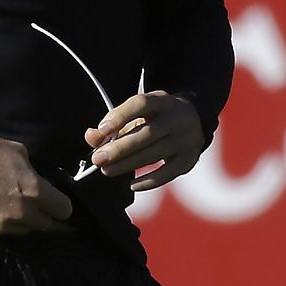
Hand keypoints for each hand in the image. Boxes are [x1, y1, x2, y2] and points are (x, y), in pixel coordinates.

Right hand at [0, 136, 74, 238]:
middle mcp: (23, 213)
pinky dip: (5, 225)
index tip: (57, 202)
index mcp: (35, 192)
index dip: (62, 205)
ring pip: (26, 230)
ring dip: (25, 222)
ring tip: (15, 207)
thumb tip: (44, 183)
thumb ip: (36, 173)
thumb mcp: (20, 153)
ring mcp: (4, 226)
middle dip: (46, 215)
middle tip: (39, 206)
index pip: (64, 210)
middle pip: (47, 225)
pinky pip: (4, 233)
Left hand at [83, 90, 203, 191]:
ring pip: (155, 154)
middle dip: (119, 148)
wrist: (194, 120)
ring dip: (128, 164)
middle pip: (147, 133)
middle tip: (97, 159)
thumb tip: (91, 137)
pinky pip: (168, 173)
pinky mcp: (189, 159)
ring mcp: (186, 139)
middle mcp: (176, 118)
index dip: (120, 116)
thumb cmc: (156, 118)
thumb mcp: (137, 113)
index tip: (101, 130)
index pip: (141, 104)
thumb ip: (112, 123)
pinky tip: (133, 184)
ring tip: (107, 170)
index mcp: (161, 101)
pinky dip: (149, 181)